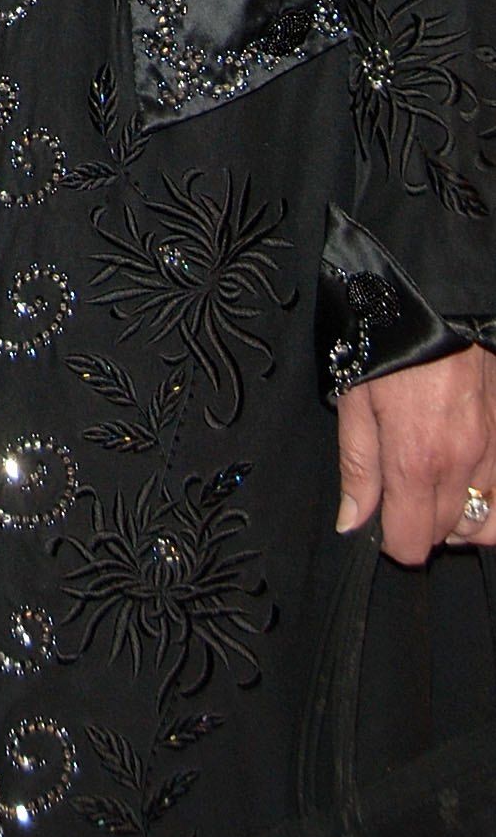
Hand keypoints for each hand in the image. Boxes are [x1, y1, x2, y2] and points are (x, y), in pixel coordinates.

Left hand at [337, 345, 495, 562]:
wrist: (436, 294)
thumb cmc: (387, 341)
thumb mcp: (354, 398)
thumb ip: (358, 466)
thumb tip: (354, 522)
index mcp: (416, 459)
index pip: (413, 541)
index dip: (391, 538)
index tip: (380, 518)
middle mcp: (464, 464)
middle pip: (448, 535)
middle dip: (422, 524)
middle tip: (401, 490)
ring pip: (488, 523)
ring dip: (462, 516)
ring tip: (437, 487)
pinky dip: (490, 495)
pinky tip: (467, 473)